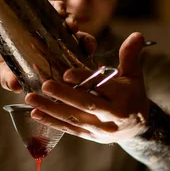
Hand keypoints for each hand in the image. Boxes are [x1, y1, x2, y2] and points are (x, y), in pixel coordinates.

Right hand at [0, 1, 95, 92]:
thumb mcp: (2, 67)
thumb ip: (8, 78)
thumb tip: (13, 86)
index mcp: (52, 60)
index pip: (75, 64)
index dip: (86, 65)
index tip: (92, 68)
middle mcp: (56, 42)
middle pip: (80, 42)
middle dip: (87, 42)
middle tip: (86, 45)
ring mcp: (51, 24)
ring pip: (71, 23)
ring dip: (74, 23)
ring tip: (70, 26)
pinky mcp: (43, 7)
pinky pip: (57, 7)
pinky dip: (60, 8)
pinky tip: (59, 10)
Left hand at [25, 32, 150, 143]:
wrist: (138, 128)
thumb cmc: (132, 96)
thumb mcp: (134, 75)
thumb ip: (130, 55)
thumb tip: (136, 34)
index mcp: (123, 97)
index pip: (102, 87)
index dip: (85, 80)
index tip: (67, 73)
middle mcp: (112, 115)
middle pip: (86, 105)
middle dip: (64, 95)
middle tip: (46, 85)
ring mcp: (99, 128)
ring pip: (73, 118)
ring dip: (51, 109)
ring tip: (31, 98)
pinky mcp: (89, 136)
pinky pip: (69, 129)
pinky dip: (51, 122)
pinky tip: (35, 113)